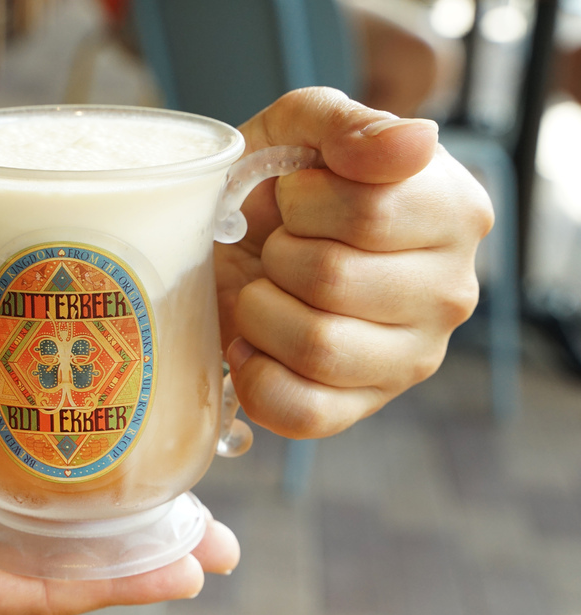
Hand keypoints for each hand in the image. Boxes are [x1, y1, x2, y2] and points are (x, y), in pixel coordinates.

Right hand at [0, 405, 238, 614]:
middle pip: (52, 578)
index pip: (36, 596)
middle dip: (133, 564)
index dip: (116, 586)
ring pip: (33, 545)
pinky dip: (48, 501)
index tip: (189, 566)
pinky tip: (77, 478)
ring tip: (173, 514)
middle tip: (216, 542)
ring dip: (101, 534)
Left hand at [217, 87, 492, 438]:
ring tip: (264, 290)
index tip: (294, 195)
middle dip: (277, 254)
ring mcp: (412, 358)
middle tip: (276, 245)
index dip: (303, 202)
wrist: (239, 244)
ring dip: (261, 311)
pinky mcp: (365, 407)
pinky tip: (250, 345)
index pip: (370, 214)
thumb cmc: (278, 186)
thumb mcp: (300, 130)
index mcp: (453, 212)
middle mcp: (450, 291)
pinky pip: (305, 412)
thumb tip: (416, 142)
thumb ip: (350, 124)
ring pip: (318, 347)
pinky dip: (257, 377)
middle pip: (333, 280)